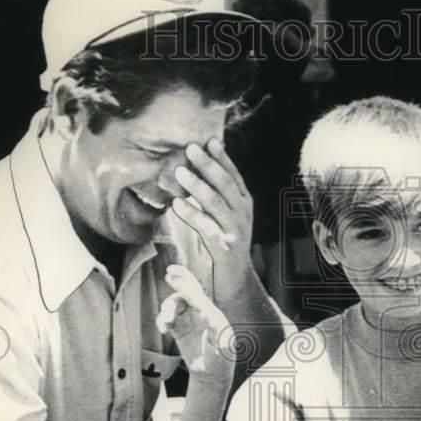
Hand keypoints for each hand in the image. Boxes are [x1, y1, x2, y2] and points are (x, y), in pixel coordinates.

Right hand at [156, 265, 234, 383]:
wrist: (212, 375)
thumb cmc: (222, 359)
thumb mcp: (223, 343)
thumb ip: (215, 327)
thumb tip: (205, 312)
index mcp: (212, 313)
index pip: (197, 295)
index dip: (186, 286)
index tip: (174, 279)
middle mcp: (200, 313)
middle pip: (187, 292)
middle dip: (179, 280)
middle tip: (169, 274)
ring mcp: (188, 320)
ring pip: (174, 305)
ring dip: (167, 310)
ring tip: (165, 323)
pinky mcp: (178, 330)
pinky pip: (167, 319)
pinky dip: (162, 320)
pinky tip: (163, 329)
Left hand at [164, 138, 252, 279]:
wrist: (236, 280)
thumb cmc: (224, 244)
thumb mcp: (223, 217)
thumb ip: (214, 198)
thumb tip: (195, 174)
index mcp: (244, 203)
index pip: (234, 175)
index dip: (223, 158)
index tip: (209, 140)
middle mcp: (243, 213)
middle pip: (225, 184)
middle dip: (208, 164)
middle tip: (190, 147)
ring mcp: (235, 229)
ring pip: (216, 202)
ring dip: (197, 185)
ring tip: (178, 172)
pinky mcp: (225, 246)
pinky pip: (206, 226)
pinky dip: (191, 213)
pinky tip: (176, 204)